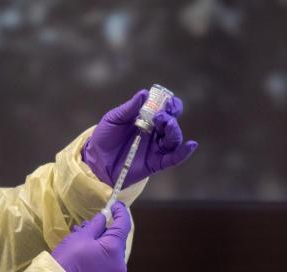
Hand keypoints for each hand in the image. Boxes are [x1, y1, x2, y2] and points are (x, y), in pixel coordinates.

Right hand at [51, 201, 130, 271]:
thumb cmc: (68, 261)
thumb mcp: (80, 237)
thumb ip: (95, 225)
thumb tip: (103, 217)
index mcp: (115, 250)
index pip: (124, 226)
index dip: (121, 212)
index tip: (115, 204)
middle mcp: (120, 265)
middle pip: (116, 241)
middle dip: (103, 230)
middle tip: (87, 224)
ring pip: (110, 253)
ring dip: (99, 243)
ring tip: (81, 237)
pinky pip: (106, 265)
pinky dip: (98, 256)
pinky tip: (84, 251)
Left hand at [82, 89, 197, 187]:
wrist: (95, 160)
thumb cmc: (104, 137)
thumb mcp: (113, 119)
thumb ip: (129, 108)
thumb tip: (144, 94)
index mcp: (147, 119)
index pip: (165, 109)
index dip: (169, 104)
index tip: (167, 100)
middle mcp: (155, 133)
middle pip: (172, 123)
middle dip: (170, 116)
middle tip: (161, 114)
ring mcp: (156, 148)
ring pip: (174, 139)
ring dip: (174, 130)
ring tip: (165, 124)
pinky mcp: (155, 163)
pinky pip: (173, 159)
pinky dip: (184, 153)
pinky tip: (191, 145)